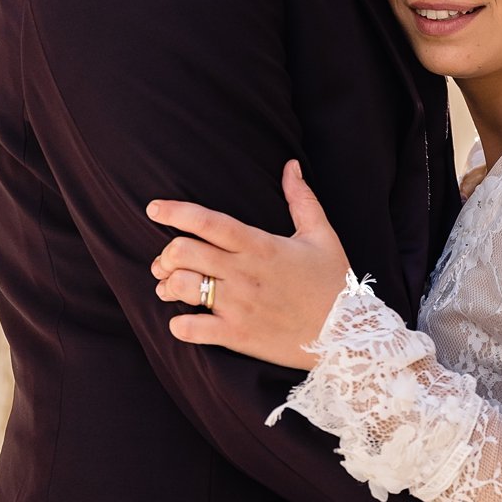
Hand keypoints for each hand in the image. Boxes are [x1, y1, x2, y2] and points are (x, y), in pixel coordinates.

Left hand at [148, 161, 352, 369]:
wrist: (348, 335)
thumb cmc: (333, 283)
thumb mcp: (322, 236)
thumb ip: (302, 199)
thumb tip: (291, 165)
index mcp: (260, 245)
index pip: (208, 221)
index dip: (176, 212)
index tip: (153, 208)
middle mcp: (244, 273)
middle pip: (183, 252)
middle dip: (166, 253)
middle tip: (166, 260)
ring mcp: (239, 306)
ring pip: (182, 287)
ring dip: (167, 286)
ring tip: (168, 288)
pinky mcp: (238, 336)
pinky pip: (191, 329)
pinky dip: (180, 325)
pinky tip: (184, 321)